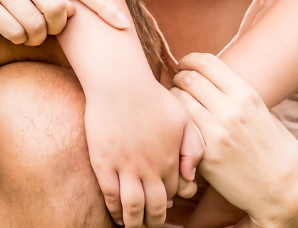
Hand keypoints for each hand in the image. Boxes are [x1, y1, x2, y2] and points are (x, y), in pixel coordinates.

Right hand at [0, 0, 129, 45]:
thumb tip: (73, 12)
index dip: (103, 5)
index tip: (123, 25)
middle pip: (58, 10)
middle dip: (55, 29)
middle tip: (43, 31)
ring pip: (36, 25)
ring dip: (33, 37)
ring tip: (19, 29)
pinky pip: (13, 31)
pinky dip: (15, 38)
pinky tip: (4, 29)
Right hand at [81, 70, 194, 226]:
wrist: (120, 83)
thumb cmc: (152, 96)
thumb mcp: (183, 118)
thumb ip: (193, 147)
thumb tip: (190, 176)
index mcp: (170, 159)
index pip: (174, 192)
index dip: (170, 201)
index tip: (165, 205)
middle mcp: (150, 168)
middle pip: (156, 207)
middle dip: (155, 221)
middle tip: (151, 225)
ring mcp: (126, 167)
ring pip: (133, 208)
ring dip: (134, 222)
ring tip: (133, 226)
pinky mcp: (104, 163)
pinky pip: (110, 196)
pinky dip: (114, 210)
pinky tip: (115, 214)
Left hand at [170, 54, 297, 227]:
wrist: (286, 193)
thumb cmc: (278, 153)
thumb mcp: (264, 114)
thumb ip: (239, 97)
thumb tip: (213, 81)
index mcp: (247, 96)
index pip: (207, 63)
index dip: (190, 60)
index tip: (184, 64)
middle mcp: (231, 110)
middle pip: (188, 78)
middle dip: (179, 78)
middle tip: (177, 85)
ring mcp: (217, 133)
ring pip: (179, 101)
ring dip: (174, 99)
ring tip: (176, 106)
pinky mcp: (206, 156)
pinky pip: (182, 128)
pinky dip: (177, 124)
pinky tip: (180, 128)